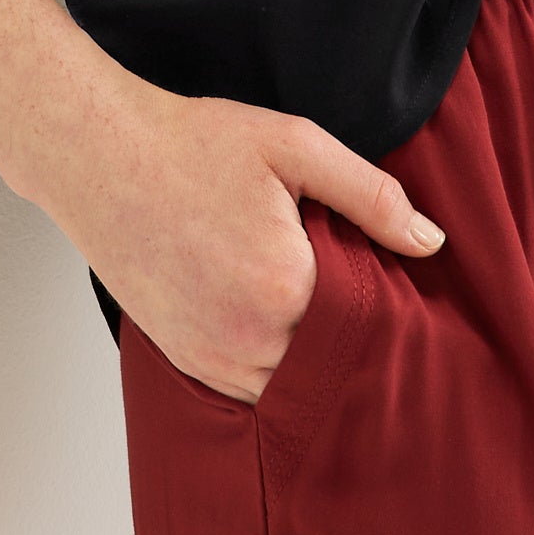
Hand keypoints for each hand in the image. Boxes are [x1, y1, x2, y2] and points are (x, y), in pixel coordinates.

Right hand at [36, 80, 446, 403]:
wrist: (101, 156)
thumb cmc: (195, 144)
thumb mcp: (295, 146)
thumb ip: (371, 196)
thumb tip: (431, 242)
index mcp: (285, 285)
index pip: (370, 324)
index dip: (390, 308)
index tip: (401, 290)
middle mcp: (249, 338)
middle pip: (334, 362)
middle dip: (354, 336)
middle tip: (368, 298)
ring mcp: (212, 358)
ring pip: (294, 386)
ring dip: (314, 358)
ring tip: (324, 310)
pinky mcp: (185, 361)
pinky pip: (251, 390)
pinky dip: (274, 368)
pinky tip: (282, 327)